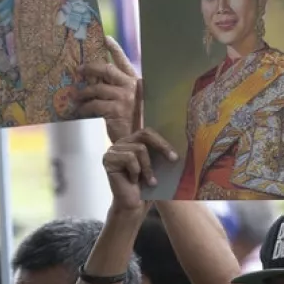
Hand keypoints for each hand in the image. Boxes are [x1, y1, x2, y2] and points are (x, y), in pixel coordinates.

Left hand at [78, 36, 137, 141]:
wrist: (137, 142)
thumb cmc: (132, 123)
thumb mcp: (126, 101)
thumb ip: (115, 88)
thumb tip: (94, 78)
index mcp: (136, 82)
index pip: (123, 61)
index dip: (114, 49)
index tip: (105, 38)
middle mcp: (132, 86)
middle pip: (107, 69)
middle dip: (90, 68)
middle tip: (78, 70)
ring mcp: (125, 97)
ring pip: (97, 88)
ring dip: (83, 92)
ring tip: (75, 97)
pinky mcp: (116, 110)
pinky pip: (94, 104)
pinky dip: (84, 108)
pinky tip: (79, 111)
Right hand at [103, 81, 177, 209]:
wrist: (135, 204)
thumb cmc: (148, 186)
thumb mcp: (158, 164)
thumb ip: (160, 149)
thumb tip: (175, 137)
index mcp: (136, 138)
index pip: (138, 115)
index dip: (139, 97)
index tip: (141, 80)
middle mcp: (123, 139)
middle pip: (146, 134)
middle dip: (162, 147)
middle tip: (173, 160)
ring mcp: (114, 148)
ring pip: (140, 149)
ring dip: (148, 169)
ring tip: (147, 181)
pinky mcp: (108, 158)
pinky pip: (131, 158)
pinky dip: (138, 172)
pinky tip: (133, 181)